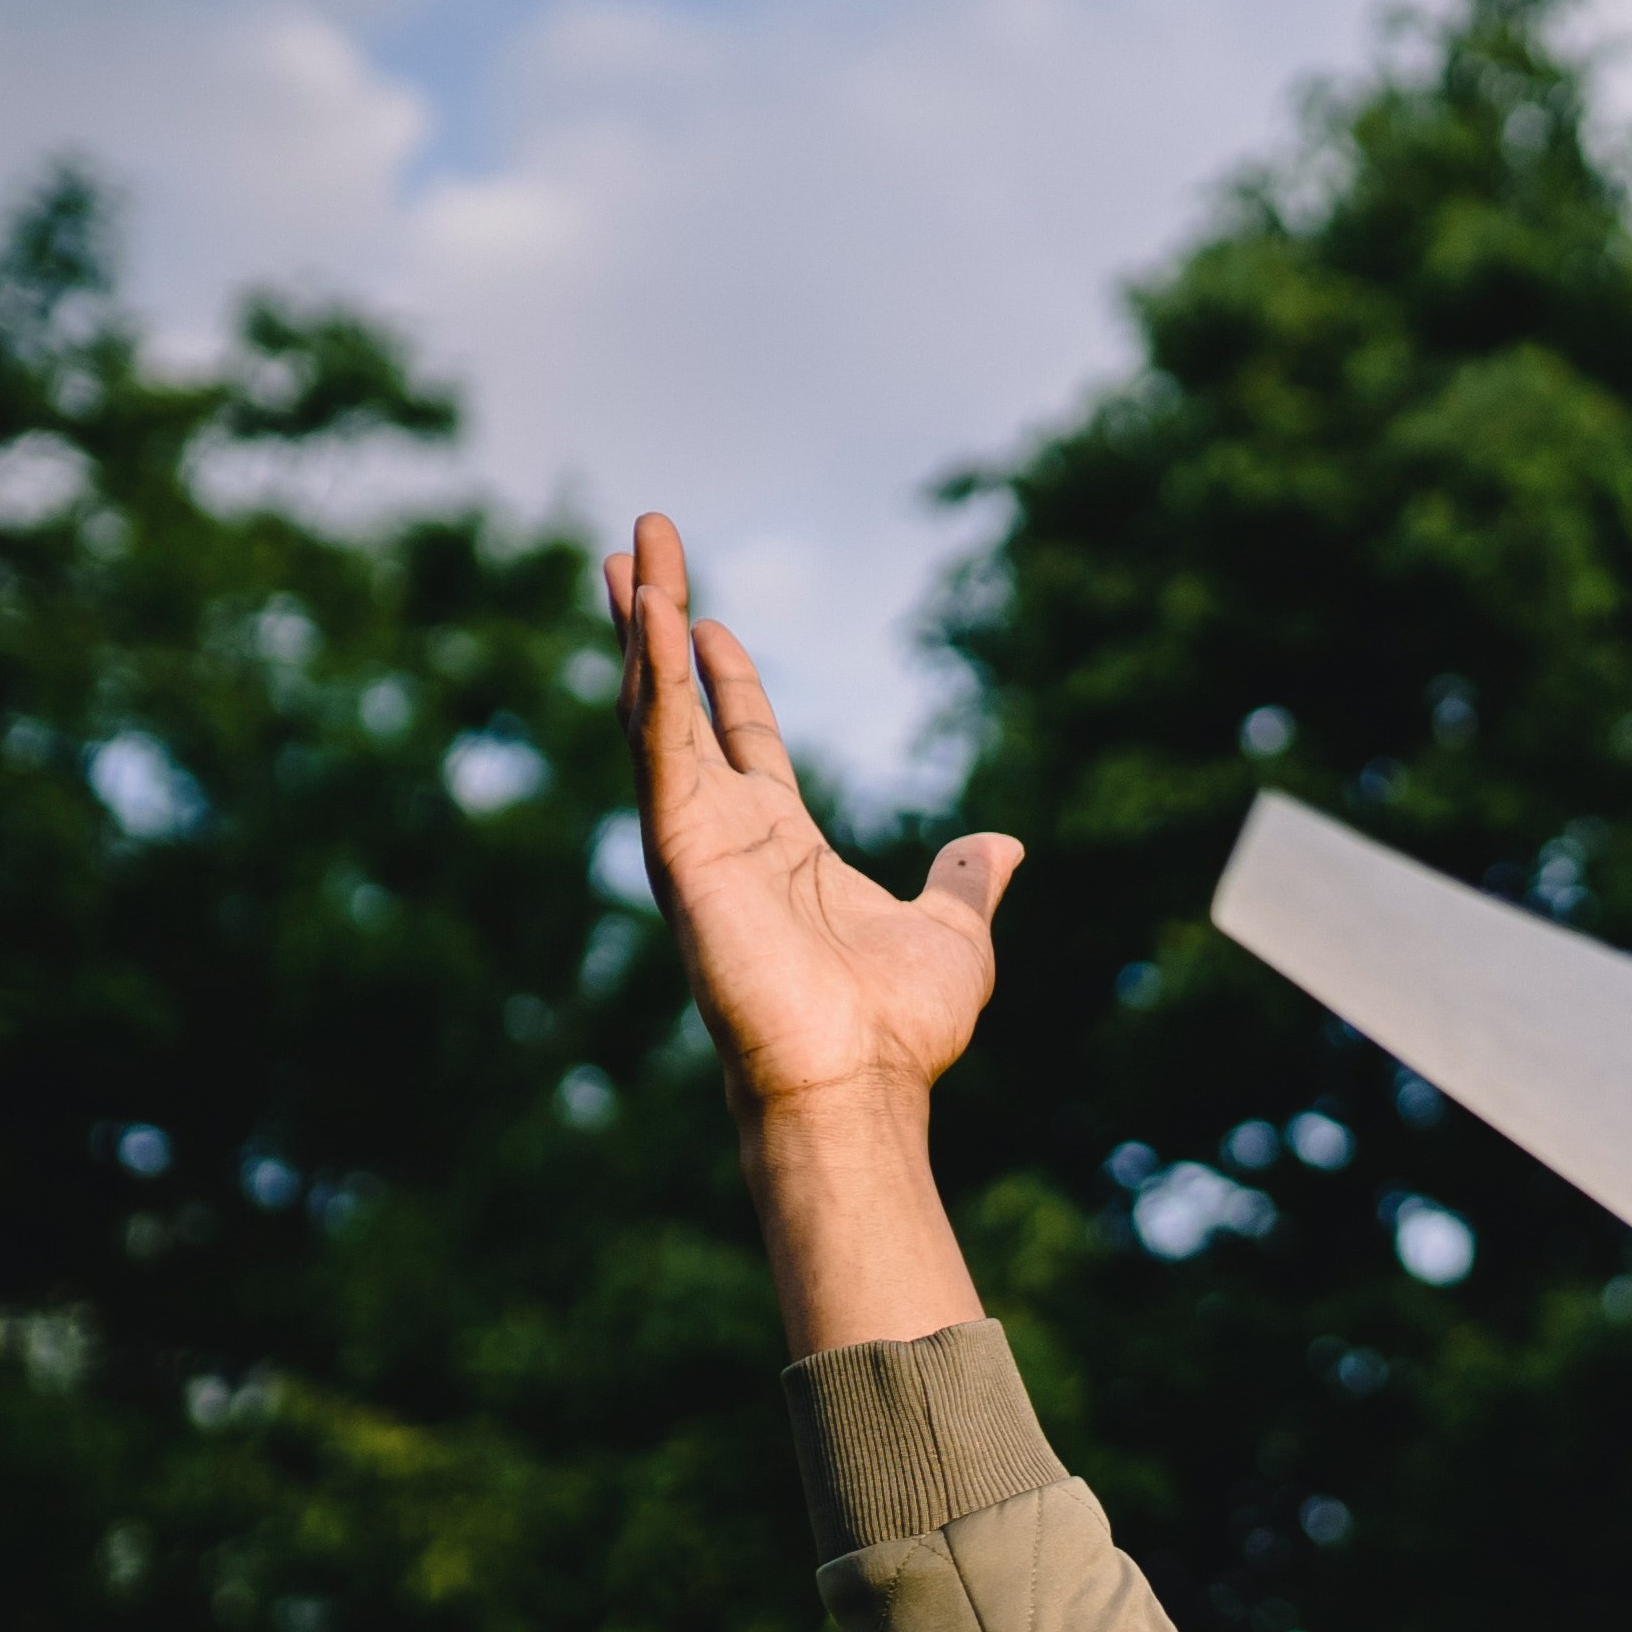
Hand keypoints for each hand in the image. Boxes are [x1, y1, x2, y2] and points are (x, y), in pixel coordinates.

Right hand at [602, 511, 1015, 1124]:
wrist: (860, 1082)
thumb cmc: (898, 1029)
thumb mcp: (953, 933)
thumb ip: (963, 883)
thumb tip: (1001, 848)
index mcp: (782, 845)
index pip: (741, 738)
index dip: (721, 676)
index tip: (706, 615)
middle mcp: (728, 833)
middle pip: (677, 706)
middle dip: (656, 627)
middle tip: (633, 551)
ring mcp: (697, 837)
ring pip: (655, 709)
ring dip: (644, 627)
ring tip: (631, 549)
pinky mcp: (682, 847)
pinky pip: (661, 745)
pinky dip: (653, 679)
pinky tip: (652, 615)